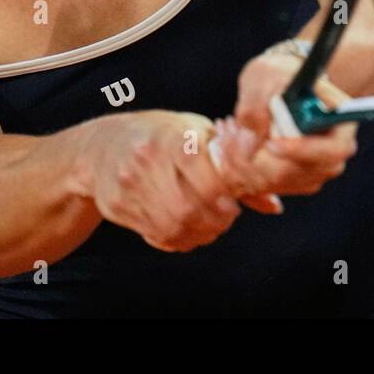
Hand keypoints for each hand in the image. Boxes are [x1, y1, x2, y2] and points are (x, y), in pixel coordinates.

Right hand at [83, 110, 241, 252]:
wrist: (99, 146)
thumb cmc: (157, 135)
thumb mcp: (194, 134)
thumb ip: (231, 166)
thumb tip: (273, 205)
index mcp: (169, 136)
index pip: (205, 177)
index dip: (226, 198)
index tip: (234, 203)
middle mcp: (145, 160)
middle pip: (188, 208)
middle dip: (214, 221)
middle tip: (226, 218)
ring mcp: (127, 185)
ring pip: (172, 226)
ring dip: (199, 234)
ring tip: (209, 226)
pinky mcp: (117, 206)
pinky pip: (155, 234)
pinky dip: (178, 239)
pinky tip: (187, 230)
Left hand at [211, 51, 357, 203]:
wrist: (276, 88)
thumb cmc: (276, 76)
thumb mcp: (265, 77)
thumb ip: (258, 105)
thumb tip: (254, 142)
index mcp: (342, 122)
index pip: (335, 148)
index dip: (303, 150)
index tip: (270, 143)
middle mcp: (334, 153)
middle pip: (303, 172)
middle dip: (261, 160)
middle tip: (230, 137)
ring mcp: (316, 171)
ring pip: (278, 181)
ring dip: (245, 163)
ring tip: (227, 134)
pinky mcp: (294, 182)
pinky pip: (267, 186)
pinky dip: (243, 171)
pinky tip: (231, 146)